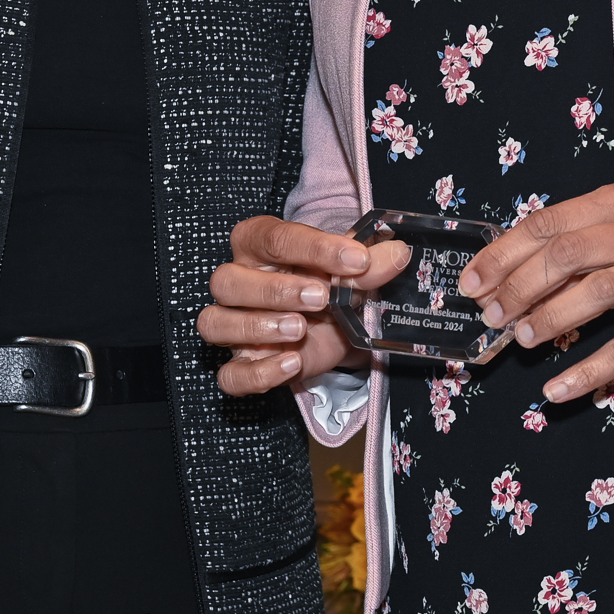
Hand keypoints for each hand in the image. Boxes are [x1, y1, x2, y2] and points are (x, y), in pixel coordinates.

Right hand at [199, 216, 409, 396]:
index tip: (355, 259)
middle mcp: (236, 281)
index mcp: (258, 244)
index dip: (314, 248)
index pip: (272, 238)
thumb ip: (369, 263)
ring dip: (257, 327)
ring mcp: (231, 325)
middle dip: (274, 290)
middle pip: (228, 281)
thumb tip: (398, 253)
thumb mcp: (352, 272)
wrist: (331, 326)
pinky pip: (231, 375)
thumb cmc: (330, 285)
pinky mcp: (240, 364)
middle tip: (321, 297)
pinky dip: (258, 373)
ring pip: (216, 323)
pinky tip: (291, 363)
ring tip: (300, 329)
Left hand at [455, 181, 613, 402]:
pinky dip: (586, 371)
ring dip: (548, 318)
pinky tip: (556, 388)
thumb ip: (572, 243)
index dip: (504, 253)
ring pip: (595, 292)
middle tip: (492, 314)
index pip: (549, 222)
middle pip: (566, 253)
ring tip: (520, 338)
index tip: (474, 280)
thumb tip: (502, 274)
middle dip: (518, 286)